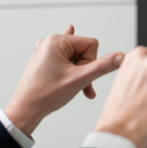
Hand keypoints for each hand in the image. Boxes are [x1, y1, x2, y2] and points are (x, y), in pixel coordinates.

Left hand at [4, 25, 123, 135]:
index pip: (91, 44)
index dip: (91, 62)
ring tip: (69, 85)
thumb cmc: (46, 95)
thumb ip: (102, 67)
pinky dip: (69, 61)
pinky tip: (69, 37)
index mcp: (56, 41)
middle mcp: (49, 42)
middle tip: (76, 84)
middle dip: (84, 69)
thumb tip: (121, 57)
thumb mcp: (79, 79)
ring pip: (74, 57)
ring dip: (77, 73)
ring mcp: (45, 50)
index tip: (81, 76)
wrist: (25, 109)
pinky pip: (62, 56)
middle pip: (82, 50)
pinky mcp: (43, 59)